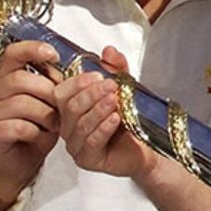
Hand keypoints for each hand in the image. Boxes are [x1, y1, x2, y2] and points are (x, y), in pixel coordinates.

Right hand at [0, 40, 63, 210]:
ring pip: (23, 103)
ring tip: (54, 124)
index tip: (53, 54)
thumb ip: (64, 82)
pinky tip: (40, 135)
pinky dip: (36, 132)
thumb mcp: (55, 100)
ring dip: (46, 115)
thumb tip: (95, 66)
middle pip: (22, 79)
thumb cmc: (38, 126)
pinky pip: (19, 126)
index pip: (14, 52)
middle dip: (50, 92)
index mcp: (9, 76)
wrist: (21, 160)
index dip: (33, 49)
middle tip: (62, 106)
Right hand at [57, 46, 158, 179]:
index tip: (98, 75)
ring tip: (115, 100)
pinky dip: (104, 128)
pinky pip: (91, 142)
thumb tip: (109, 51)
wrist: (147, 148)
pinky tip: (115, 118)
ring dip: (99, 109)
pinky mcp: (87, 159)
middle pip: (71, 107)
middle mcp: (69, 126)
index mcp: (72, 108)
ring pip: (81, 124)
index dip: (78, 82)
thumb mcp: (125, 89)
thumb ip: (117, 69)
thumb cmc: (131, 121)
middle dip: (92, 94)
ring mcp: (76, 145)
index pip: (62, 92)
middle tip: (111, 86)